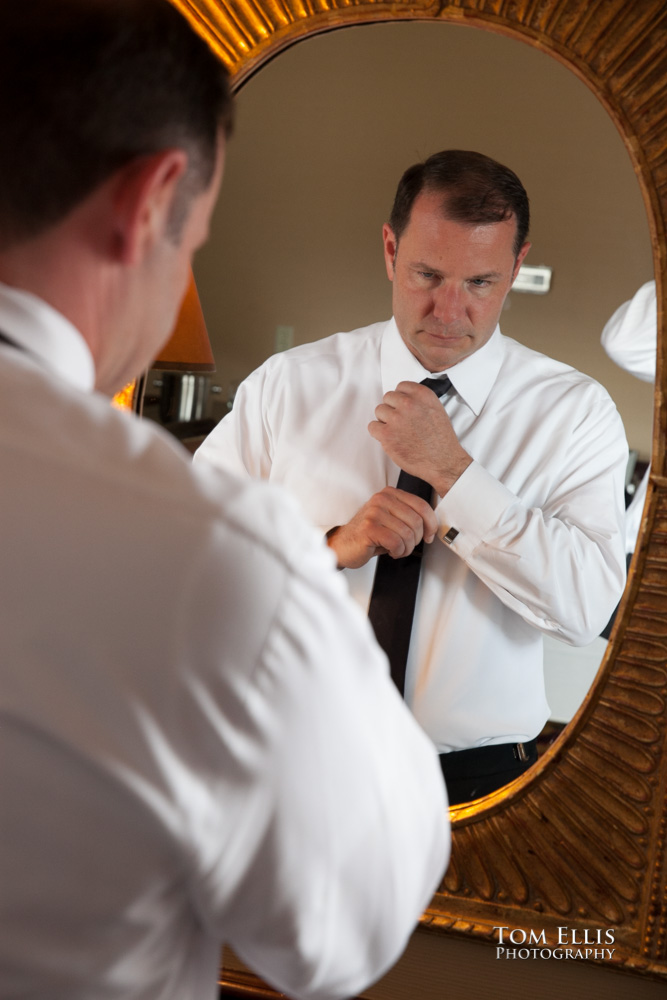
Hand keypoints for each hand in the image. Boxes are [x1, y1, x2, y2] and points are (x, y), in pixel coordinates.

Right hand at [326, 487, 438, 568]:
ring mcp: (374, 512)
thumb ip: (409, 516)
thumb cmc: (370, 534)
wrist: (344, 545)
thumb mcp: (392, 519)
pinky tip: (391, 551)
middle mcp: (382, 499)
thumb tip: (432, 525)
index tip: (428, 536)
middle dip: (416, 539)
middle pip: (417, 521)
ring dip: (406, 548)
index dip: (431, 524)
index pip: (421, 505)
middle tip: (407, 546)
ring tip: (398, 550)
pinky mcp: (369, 528)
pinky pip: (396, 542)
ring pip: (407, 534)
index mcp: (390, 493)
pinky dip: (398, 552)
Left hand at [369, 381, 471, 495]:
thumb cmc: (440, 440)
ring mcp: (396, 418)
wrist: (443, 461)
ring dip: (385, 420)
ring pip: (379, 410)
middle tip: (400, 421)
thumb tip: (403, 400)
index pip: (401, 386)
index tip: (403, 407)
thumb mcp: (436, 410)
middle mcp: (408, 404)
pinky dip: (378, 433)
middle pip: (388, 397)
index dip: (400, 398)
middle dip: (392, 408)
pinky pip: (372, 426)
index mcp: (422, 395)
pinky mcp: (387, 434)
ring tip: (397, 431)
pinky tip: (389, 438)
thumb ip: (419, 402)